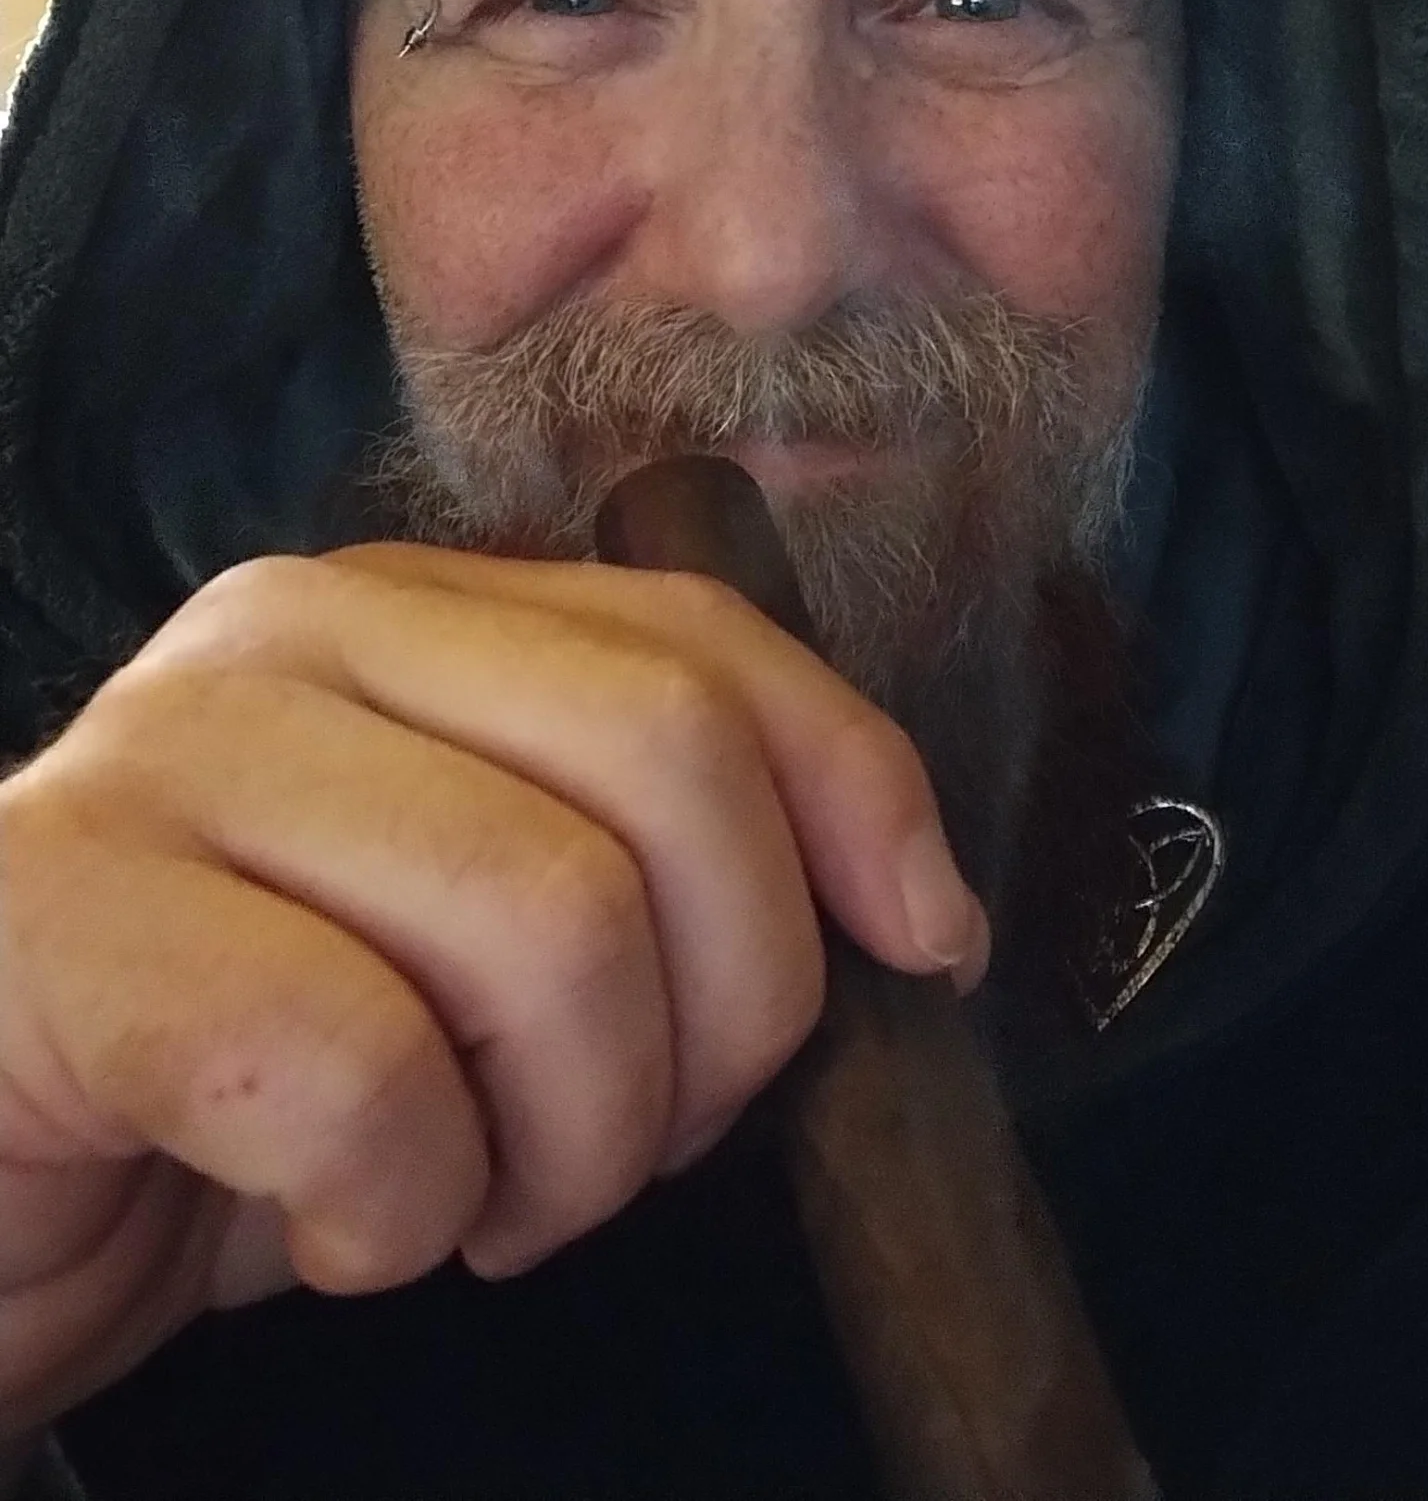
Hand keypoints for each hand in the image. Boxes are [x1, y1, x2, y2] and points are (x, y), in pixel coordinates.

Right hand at [0, 543, 986, 1436]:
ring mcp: (167, 757)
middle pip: (666, 773)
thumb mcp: (482, 945)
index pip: (705, 647)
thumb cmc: (252, 1066)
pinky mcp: (65, 920)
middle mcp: (293, 636)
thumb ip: (652, 870)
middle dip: (726, 1015)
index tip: (926, 951)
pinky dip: (397, 1210)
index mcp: (409, 615)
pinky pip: (357, 1078)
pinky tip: (330, 1228)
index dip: (860, 792)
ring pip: (548, 923)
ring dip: (570, 1144)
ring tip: (478, 1201)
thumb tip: (920, 916)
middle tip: (623, 1149)